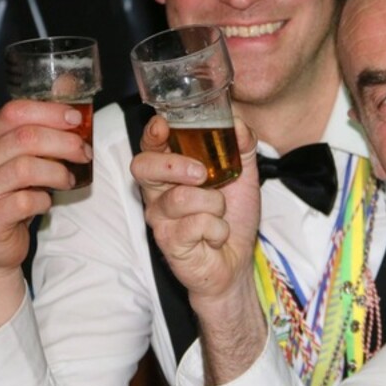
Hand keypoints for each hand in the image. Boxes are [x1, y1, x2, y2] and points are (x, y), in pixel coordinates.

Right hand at [0, 99, 91, 348]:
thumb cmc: (16, 190)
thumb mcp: (29, 154)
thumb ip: (46, 123)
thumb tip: (71, 82)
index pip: (15, 110)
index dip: (51, 111)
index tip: (78, 119)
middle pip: (25, 137)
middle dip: (64, 142)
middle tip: (84, 153)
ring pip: (26, 168)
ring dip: (58, 171)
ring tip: (70, 179)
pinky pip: (26, 201)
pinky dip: (45, 200)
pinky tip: (48, 202)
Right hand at [132, 115, 260, 305]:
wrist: (236, 262)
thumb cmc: (231, 217)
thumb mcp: (243, 176)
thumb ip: (242, 147)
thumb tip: (239, 123)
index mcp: (171, 171)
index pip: (150, 146)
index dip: (152, 134)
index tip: (163, 125)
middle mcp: (158, 193)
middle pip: (143, 167)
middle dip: (173, 164)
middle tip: (201, 173)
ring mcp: (160, 219)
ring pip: (181, 198)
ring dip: (214, 203)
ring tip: (221, 213)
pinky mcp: (169, 242)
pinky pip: (196, 225)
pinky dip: (218, 228)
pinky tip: (217, 235)